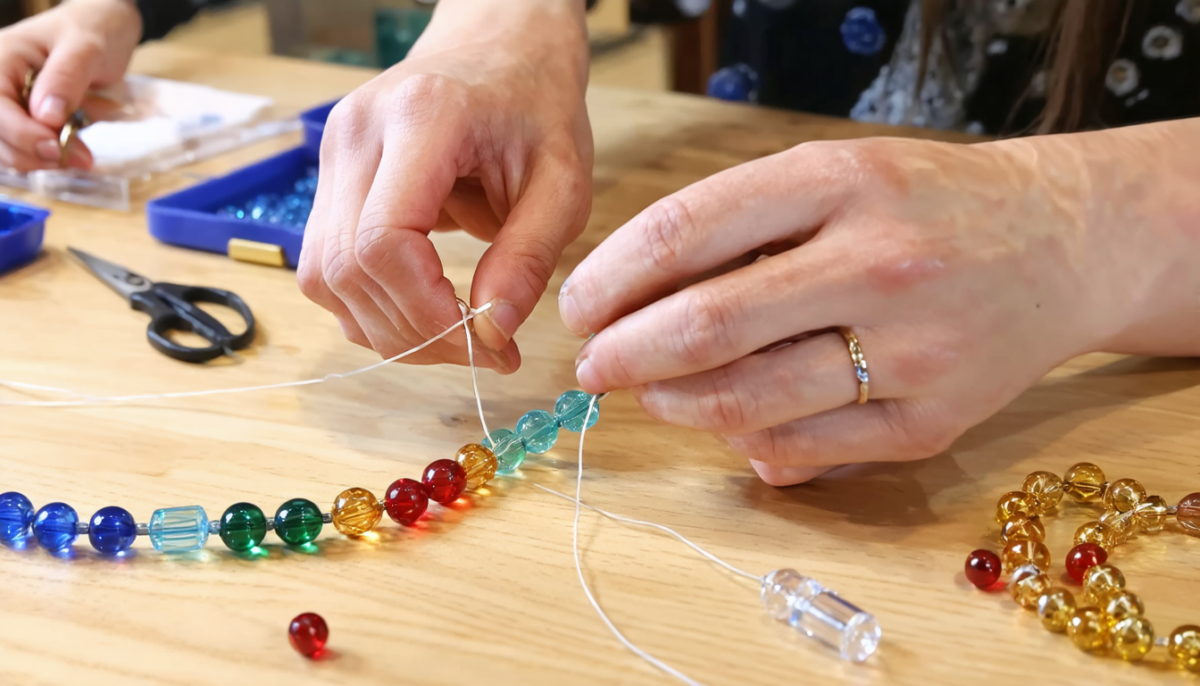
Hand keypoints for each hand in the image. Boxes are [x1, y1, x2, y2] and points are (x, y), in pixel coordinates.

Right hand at [0, 0, 140, 170]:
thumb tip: (46, 117)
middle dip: (32, 153)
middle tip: (78, 159)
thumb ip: (66, 79)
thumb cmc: (95, 31)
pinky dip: (44, 159)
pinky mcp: (23, 118)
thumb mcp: (87, 49)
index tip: (58, 149)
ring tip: (79, 158)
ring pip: (5, 147)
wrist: (104, 29)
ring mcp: (8, 102)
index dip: (22, 134)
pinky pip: (23, 148)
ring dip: (39, 162)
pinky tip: (71, 157)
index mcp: (1, 59)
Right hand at [297, 0, 592, 371]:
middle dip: (411, 331)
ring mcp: (333, 154)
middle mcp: (358, 133)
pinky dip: (370, 306)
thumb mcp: (562, 181)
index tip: (483, 339)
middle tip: (479, 350)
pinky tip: (423, 309)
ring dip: (387, 327)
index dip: (425, 310)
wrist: (499, 47)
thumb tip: (492, 333)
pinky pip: (327, 268)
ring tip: (454, 334)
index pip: (383, 241)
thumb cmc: (535, 105)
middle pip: (345, 268)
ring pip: (324, 278)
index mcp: (421, 119)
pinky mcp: (329, 179)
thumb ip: (529, 257)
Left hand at [559, 136, 1161, 484]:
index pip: (686, 233)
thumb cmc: (922, 205)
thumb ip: (737, 228)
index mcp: (841, 183)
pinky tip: (730, 424)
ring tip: (652, 392)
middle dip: (622, 355)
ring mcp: (915, 351)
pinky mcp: (934, 423)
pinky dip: (745, 444)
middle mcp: (881, 263)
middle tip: (593, 366)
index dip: (609, 278)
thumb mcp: (834, 176)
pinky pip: (802, 451)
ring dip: (673, 405)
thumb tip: (628, 303)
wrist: (1059, 243)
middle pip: (706, 328)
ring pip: (748, 403)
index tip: (578, 306)